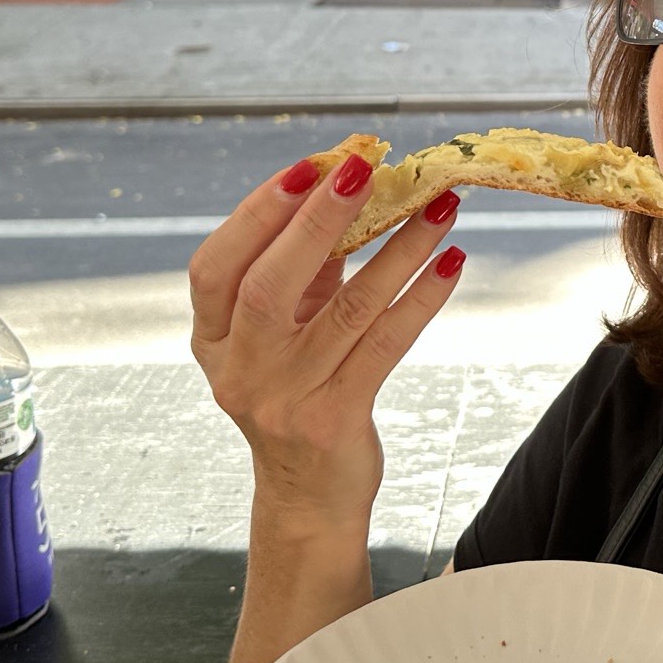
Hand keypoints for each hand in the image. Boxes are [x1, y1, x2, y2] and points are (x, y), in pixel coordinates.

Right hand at [190, 153, 463, 532]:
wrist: (308, 496)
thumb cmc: (296, 391)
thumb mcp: (281, 332)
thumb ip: (301, 270)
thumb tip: (345, 188)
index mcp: (212, 338)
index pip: (216, 265)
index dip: (258, 213)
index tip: (310, 165)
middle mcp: (239, 369)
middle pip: (268, 285)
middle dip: (318, 221)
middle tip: (366, 170)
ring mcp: (284, 398)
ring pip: (346, 310)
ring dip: (398, 250)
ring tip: (438, 207)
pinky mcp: (335, 420)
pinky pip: (386, 345)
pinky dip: (420, 298)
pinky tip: (449, 262)